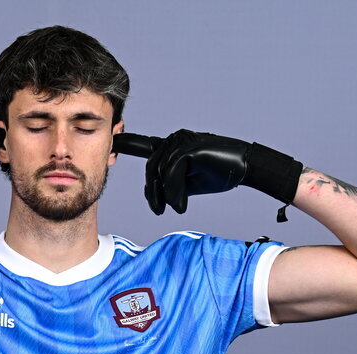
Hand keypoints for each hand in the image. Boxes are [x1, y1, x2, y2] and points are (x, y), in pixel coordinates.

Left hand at [113, 129, 301, 216]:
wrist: (243, 168)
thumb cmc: (217, 175)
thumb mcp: (186, 184)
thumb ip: (168, 185)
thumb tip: (156, 195)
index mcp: (171, 146)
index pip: (144, 146)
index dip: (128, 143)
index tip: (114, 143)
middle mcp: (174, 139)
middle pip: (150, 169)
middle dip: (152, 193)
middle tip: (159, 211)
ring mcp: (182, 140)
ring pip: (160, 172)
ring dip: (167, 196)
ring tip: (176, 207)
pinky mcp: (190, 146)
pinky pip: (172, 172)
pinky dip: (174, 192)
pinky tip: (181, 204)